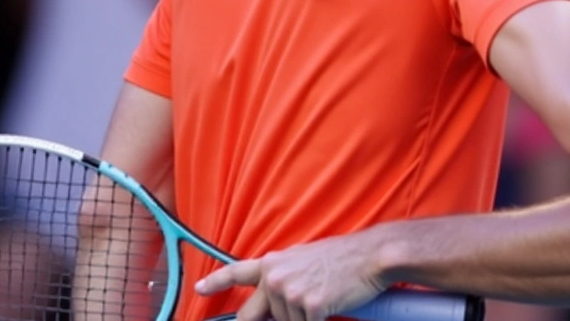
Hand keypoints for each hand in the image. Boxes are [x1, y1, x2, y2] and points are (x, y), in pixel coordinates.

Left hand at [196, 233, 387, 320]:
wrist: (370, 256)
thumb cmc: (343, 258)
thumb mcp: (304, 260)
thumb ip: (281, 278)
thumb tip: (270, 303)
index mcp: (273, 262)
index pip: (236, 272)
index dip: (215, 283)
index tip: (199, 289)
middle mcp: (275, 277)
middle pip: (251, 316)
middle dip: (264, 320)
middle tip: (292, 308)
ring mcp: (289, 292)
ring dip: (303, 318)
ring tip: (324, 296)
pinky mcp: (308, 306)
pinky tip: (331, 304)